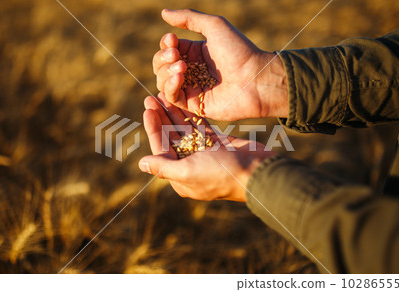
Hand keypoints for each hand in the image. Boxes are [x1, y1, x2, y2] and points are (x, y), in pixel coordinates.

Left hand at [138, 94, 276, 201]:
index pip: (161, 148)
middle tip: (151, 97)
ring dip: (174, 113)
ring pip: (184, 130)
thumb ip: (164, 166)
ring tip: (165, 94)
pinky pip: (199, 127)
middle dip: (161, 117)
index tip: (147, 109)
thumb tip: (141, 163)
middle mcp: (190, 164)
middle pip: (171, 136)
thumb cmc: (222, 175)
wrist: (257, 172)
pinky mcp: (217, 143)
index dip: (153, 128)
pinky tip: (183, 101)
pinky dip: (191, 115)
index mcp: (180, 175)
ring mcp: (204, 153)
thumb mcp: (189, 171)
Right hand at [153, 9, 288, 120]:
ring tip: (182, 67)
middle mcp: (192, 71)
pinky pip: (172, 97)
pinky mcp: (194, 105)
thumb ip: (189, 18)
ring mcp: (192, 89)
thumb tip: (163, 12)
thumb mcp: (214, 26)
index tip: (173, 39)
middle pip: (161, 65)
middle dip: (163, 57)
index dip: (165, 44)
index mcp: (196, 53)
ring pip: (162, 81)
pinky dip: (169, 87)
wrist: (255, 79)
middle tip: (176, 55)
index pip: (169, 49)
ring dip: (165, 71)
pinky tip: (179, 77)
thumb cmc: (239, 51)